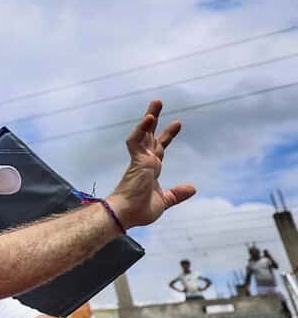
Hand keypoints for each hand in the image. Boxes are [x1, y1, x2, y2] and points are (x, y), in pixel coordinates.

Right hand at [106, 101, 195, 228]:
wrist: (125, 215)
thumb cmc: (139, 211)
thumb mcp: (163, 201)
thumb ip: (176, 194)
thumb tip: (192, 188)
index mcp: (150, 170)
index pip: (159, 149)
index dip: (167, 136)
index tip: (177, 123)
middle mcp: (144, 162)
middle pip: (150, 136)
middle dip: (155, 120)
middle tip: (158, 103)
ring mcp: (140, 161)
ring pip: (143, 134)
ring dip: (149, 117)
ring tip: (157, 102)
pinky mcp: (136, 161)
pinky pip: (136, 142)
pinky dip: (141, 129)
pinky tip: (149, 118)